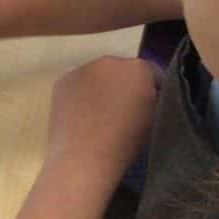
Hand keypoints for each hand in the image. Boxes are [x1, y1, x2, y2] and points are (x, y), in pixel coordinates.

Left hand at [44, 56, 160, 183]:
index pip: (153, 73)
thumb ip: (156, 100)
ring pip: (99, 77)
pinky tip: (82, 115)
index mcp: (138, 68)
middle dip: (127, 86)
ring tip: (102, 115)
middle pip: (124, 71)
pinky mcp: (62, 81)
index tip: (154, 108)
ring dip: (104, 89)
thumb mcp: (156, 119)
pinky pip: (79, 85)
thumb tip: (150, 96)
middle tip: (126, 111)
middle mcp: (109, 61)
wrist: (84, 157)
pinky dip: (82, 95)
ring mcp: (82, 69)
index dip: (156, 91)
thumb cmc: (126, 141)